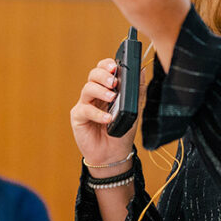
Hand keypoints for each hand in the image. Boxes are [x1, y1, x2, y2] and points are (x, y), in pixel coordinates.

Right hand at [69, 58, 137, 172]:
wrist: (113, 155)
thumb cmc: (122, 132)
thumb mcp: (134, 110)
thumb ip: (138, 91)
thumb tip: (142, 70)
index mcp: (107, 89)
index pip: (104, 69)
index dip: (107, 65)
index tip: (115, 67)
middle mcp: (95, 94)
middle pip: (93, 75)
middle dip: (103, 75)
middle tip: (113, 82)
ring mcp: (85, 104)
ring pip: (87, 88)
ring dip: (100, 91)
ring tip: (112, 98)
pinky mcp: (78, 117)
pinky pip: (85, 110)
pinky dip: (97, 113)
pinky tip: (107, 118)